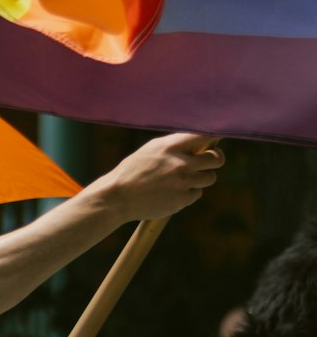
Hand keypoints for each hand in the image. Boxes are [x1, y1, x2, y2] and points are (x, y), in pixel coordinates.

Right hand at [103, 133, 223, 221]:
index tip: (218, 138)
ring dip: (201, 178)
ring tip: (184, 179)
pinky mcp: (182, 199)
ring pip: (210, 177)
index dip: (215, 137)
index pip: (205, 136)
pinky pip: (197, 193)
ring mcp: (183, 182)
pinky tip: (173, 192)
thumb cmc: (133, 171)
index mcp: (172, 146)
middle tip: (209, 162)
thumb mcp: (151, 150)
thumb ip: (175, 145)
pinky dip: (189, 193)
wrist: (118, 197)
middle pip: (216, 159)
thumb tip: (200, 141)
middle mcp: (180, 163)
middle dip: (215, 160)